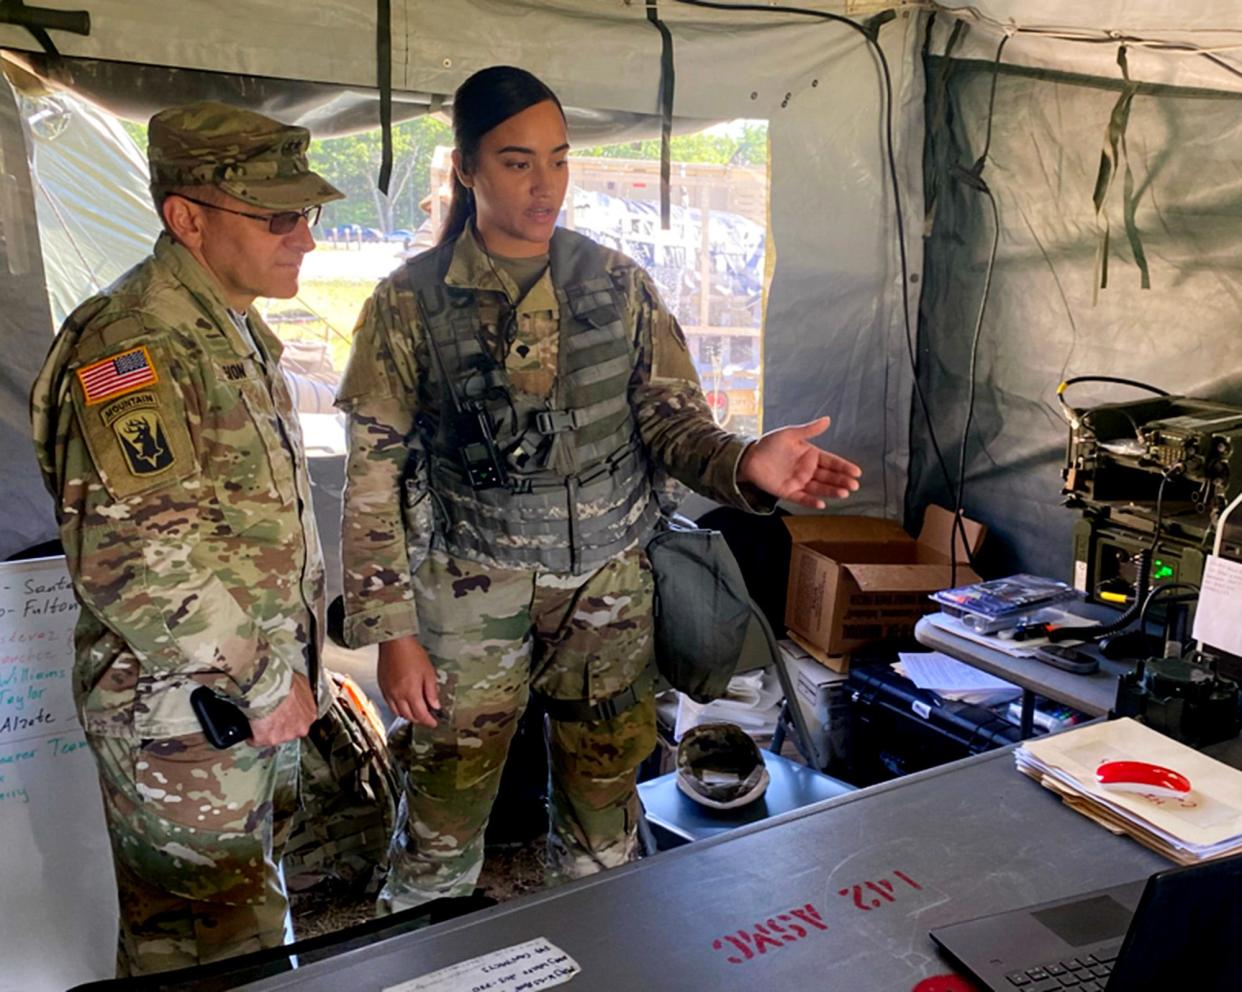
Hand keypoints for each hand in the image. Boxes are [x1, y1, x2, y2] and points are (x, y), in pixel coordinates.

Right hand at [248, 673, 315, 745]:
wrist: (269, 688)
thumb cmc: (284, 683)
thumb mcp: (301, 683)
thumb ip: (302, 692)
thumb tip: (297, 689)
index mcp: (310, 715)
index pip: (300, 720)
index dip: (290, 716)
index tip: (283, 712)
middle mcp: (300, 728)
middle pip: (289, 731)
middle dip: (280, 725)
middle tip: (270, 714)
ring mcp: (285, 736)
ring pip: (274, 736)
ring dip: (267, 729)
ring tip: (259, 718)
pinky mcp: (268, 740)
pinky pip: (257, 741)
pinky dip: (252, 735)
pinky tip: (250, 727)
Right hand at [378, 635, 440, 727]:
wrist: (394, 642)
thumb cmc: (411, 653)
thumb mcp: (428, 672)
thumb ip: (431, 691)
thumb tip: (435, 705)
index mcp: (411, 692)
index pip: (420, 714)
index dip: (428, 721)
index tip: (433, 722)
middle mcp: (397, 695)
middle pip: (409, 716)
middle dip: (419, 719)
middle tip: (427, 716)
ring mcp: (388, 692)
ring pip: (398, 712)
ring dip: (408, 715)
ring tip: (416, 711)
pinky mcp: (382, 687)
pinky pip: (389, 704)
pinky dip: (398, 708)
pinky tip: (404, 703)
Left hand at [738, 416, 861, 509]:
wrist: (749, 457)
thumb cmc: (769, 444)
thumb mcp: (790, 434)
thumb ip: (809, 430)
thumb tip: (827, 419)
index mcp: (811, 455)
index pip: (832, 462)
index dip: (844, 467)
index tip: (856, 472)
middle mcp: (808, 470)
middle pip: (829, 477)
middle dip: (842, 481)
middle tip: (854, 485)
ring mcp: (799, 482)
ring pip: (819, 488)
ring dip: (831, 491)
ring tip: (844, 493)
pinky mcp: (789, 492)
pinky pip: (802, 498)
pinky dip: (811, 501)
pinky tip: (822, 503)